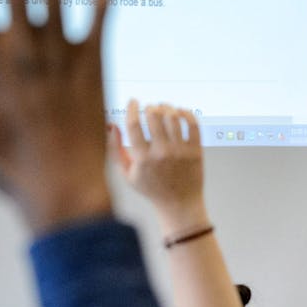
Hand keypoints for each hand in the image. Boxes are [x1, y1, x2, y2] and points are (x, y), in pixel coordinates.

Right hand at [111, 100, 207, 232]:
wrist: (179, 205)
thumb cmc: (151, 189)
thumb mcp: (127, 173)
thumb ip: (116, 149)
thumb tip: (111, 124)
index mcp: (142, 158)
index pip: (133, 124)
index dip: (131, 108)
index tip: (133, 101)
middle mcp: (161, 153)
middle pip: (154, 116)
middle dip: (149, 107)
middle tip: (150, 108)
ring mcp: (180, 152)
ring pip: (173, 117)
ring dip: (166, 107)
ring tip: (164, 108)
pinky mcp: (196, 151)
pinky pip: (193, 124)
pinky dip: (186, 113)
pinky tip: (180, 112)